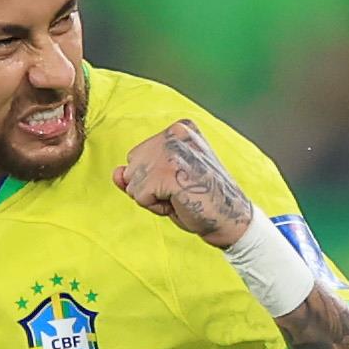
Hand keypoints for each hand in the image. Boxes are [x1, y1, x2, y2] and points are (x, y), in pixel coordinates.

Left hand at [112, 117, 253, 246]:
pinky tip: (178, 204)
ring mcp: (172, 151)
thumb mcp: (166, 181)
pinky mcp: (168, 172)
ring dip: (152, 199)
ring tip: (180, 198)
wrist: (231, 219)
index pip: (137, 155)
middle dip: (149, 187)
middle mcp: (175, 133)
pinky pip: (139, 195)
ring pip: (133, 181)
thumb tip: (117, 174)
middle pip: (132, 165)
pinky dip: (155, 207)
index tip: (181, 183)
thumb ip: (138, 173)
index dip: (153, 178)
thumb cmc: (200, 201)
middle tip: (180, 192)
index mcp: (179, 129)